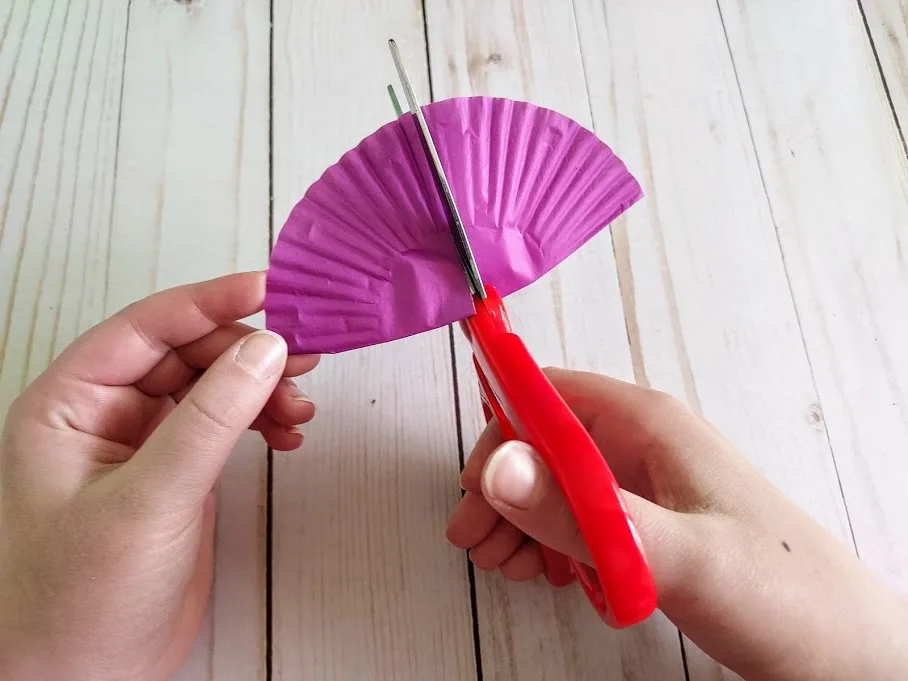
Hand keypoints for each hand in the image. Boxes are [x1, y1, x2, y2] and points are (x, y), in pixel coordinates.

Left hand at [0, 272, 316, 680]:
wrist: (88, 678)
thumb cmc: (78, 599)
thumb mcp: (149, 499)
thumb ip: (211, 419)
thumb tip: (262, 350)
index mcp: (71, 404)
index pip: (147, 328)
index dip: (210, 302)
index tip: (270, 289)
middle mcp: (106, 414)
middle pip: (188, 352)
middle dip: (248, 353)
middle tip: (303, 356)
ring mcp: (145, 443)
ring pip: (213, 385)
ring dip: (261, 388)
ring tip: (299, 409)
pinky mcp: (178, 473)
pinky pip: (226, 423)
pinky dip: (261, 420)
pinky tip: (285, 433)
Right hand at [447, 368, 907, 680]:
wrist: (842, 653)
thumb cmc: (784, 593)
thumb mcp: (677, 554)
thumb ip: (585, 514)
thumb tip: (501, 467)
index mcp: (648, 425)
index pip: (549, 397)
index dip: (502, 433)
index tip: (477, 488)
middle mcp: (640, 448)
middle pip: (541, 445)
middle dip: (502, 490)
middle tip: (478, 542)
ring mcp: (643, 489)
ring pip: (553, 487)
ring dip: (519, 522)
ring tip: (508, 564)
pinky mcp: (646, 528)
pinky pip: (576, 522)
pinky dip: (548, 546)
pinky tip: (548, 575)